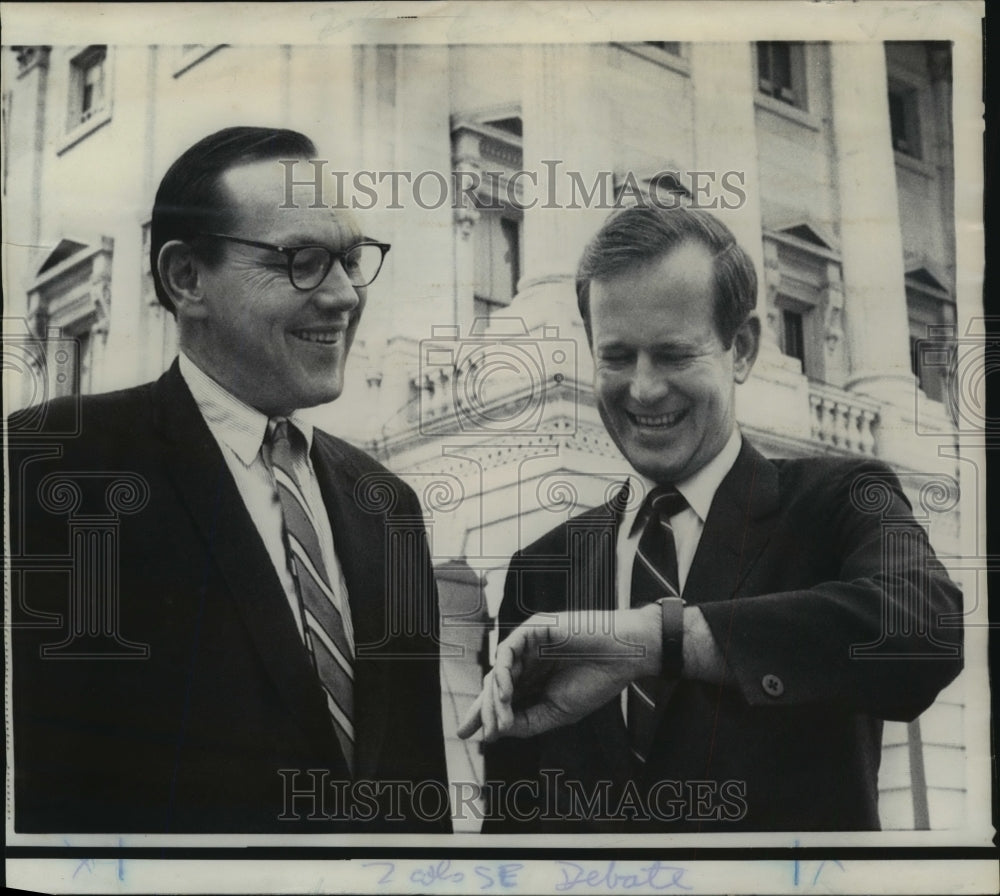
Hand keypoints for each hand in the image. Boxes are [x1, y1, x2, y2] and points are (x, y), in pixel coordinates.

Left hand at [457, 606, 660, 741]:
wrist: (623, 658)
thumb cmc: (596, 681)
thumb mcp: (557, 712)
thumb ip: (526, 720)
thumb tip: (495, 730)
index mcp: (535, 679)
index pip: (502, 696)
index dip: (483, 713)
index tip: (464, 733)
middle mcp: (528, 661)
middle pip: (495, 684)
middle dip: (485, 708)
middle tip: (484, 731)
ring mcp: (529, 644)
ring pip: (499, 669)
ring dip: (496, 696)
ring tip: (500, 718)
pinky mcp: (534, 628)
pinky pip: (508, 650)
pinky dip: (503, 672)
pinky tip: (506, 692)